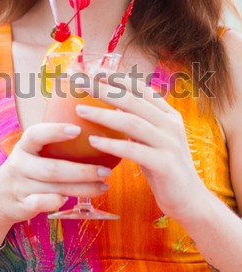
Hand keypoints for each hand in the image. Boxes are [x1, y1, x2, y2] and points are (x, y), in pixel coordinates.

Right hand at [0, 123, 109, 226]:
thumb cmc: (26, 168)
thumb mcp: (31, 151)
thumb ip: (52, 140)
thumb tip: (91, 121)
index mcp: (23, 147)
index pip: (35, 135)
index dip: (55, 131)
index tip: (78, 129)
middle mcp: (19, 165)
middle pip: (53, 168)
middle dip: (82, 171)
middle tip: (105, 170)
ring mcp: (20, 187)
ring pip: (54, 188)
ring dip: (82, 189)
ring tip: (103, 185)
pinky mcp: (21, 206)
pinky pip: (40, 204)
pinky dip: (55, 202)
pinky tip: (72, 200)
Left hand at [76, 74, 208, 224]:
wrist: (190, 200)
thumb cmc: (164, 169)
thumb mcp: (152, 141)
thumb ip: (138, 124)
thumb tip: (111, 108)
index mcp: (169, 116)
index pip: (142, 89)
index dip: (119, 79)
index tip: (95, 72)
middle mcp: (171, 125)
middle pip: (134, 101)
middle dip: (105, 90)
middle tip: (81, 84)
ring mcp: (170, 143)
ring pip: (133, 122)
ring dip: (104, 115)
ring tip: (80, 110)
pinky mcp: (165, 164)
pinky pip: (134, 150)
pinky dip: (113, 144)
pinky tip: (93, 141)